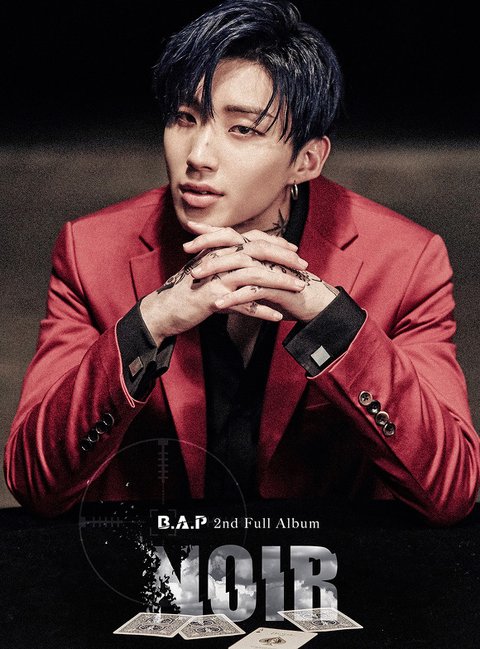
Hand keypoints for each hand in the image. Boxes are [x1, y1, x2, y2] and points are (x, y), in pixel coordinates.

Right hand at [139, 222, 309, 344]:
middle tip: (304, 267)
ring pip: (255, 274)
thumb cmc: (187, 291)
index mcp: (219, 250)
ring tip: (299, 289)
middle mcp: (219, 258)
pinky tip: (277, 317)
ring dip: (280, 281)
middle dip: (284, 258)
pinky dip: (262, 310)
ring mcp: (216, 277)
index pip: (253, 240)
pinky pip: (243, 303)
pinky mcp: (213, 297)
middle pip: (258, 252)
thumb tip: (248, 263)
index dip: (276, 244)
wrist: (164, 309)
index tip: (295, 251)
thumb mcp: (208, 271)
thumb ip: (227, 264)